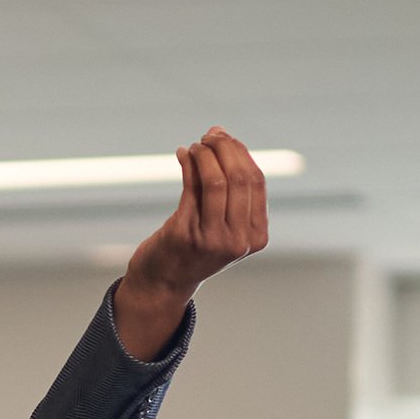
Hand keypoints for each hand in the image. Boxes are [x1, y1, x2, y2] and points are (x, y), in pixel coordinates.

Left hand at [125, 126, 269, 300]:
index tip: (225, 137)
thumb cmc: (194, 248)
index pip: (257, 181)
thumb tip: (224, 138)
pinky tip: (182, 154)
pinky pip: (191, 187)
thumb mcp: (224, 224)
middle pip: (239, 178)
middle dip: (224, 148)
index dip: (241, 153)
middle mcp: (239, 240)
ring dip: (204, 154)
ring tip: (194, 145)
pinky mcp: (185, 234)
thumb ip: (231, 192)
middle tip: (208, 135)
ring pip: (217, 181)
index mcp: (257, 236)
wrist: (163, 283)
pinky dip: (187, 164)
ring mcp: (212, 239)